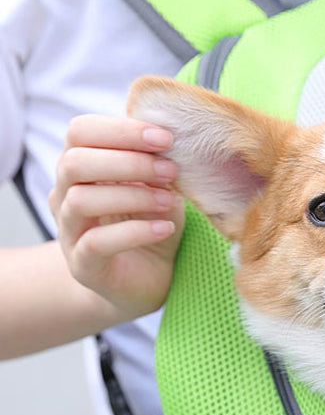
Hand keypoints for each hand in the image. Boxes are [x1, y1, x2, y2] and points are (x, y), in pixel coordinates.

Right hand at [49, 115, 184, 321]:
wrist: (142, 285)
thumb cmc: (149, 229)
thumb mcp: (159, 191)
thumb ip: (156, 168)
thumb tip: (171, 141)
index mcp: (80, 170)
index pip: (80, 132)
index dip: (119, 129)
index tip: (164, 137)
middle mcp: (64, 196)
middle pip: (74, 162)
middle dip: (127, 160)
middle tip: (170, 169)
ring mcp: (69, 232)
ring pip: (81, 200)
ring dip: (132, 195)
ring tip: (170, 201)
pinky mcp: (82, 266)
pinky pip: (97, 243)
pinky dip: (135, 232)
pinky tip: (165, 229)